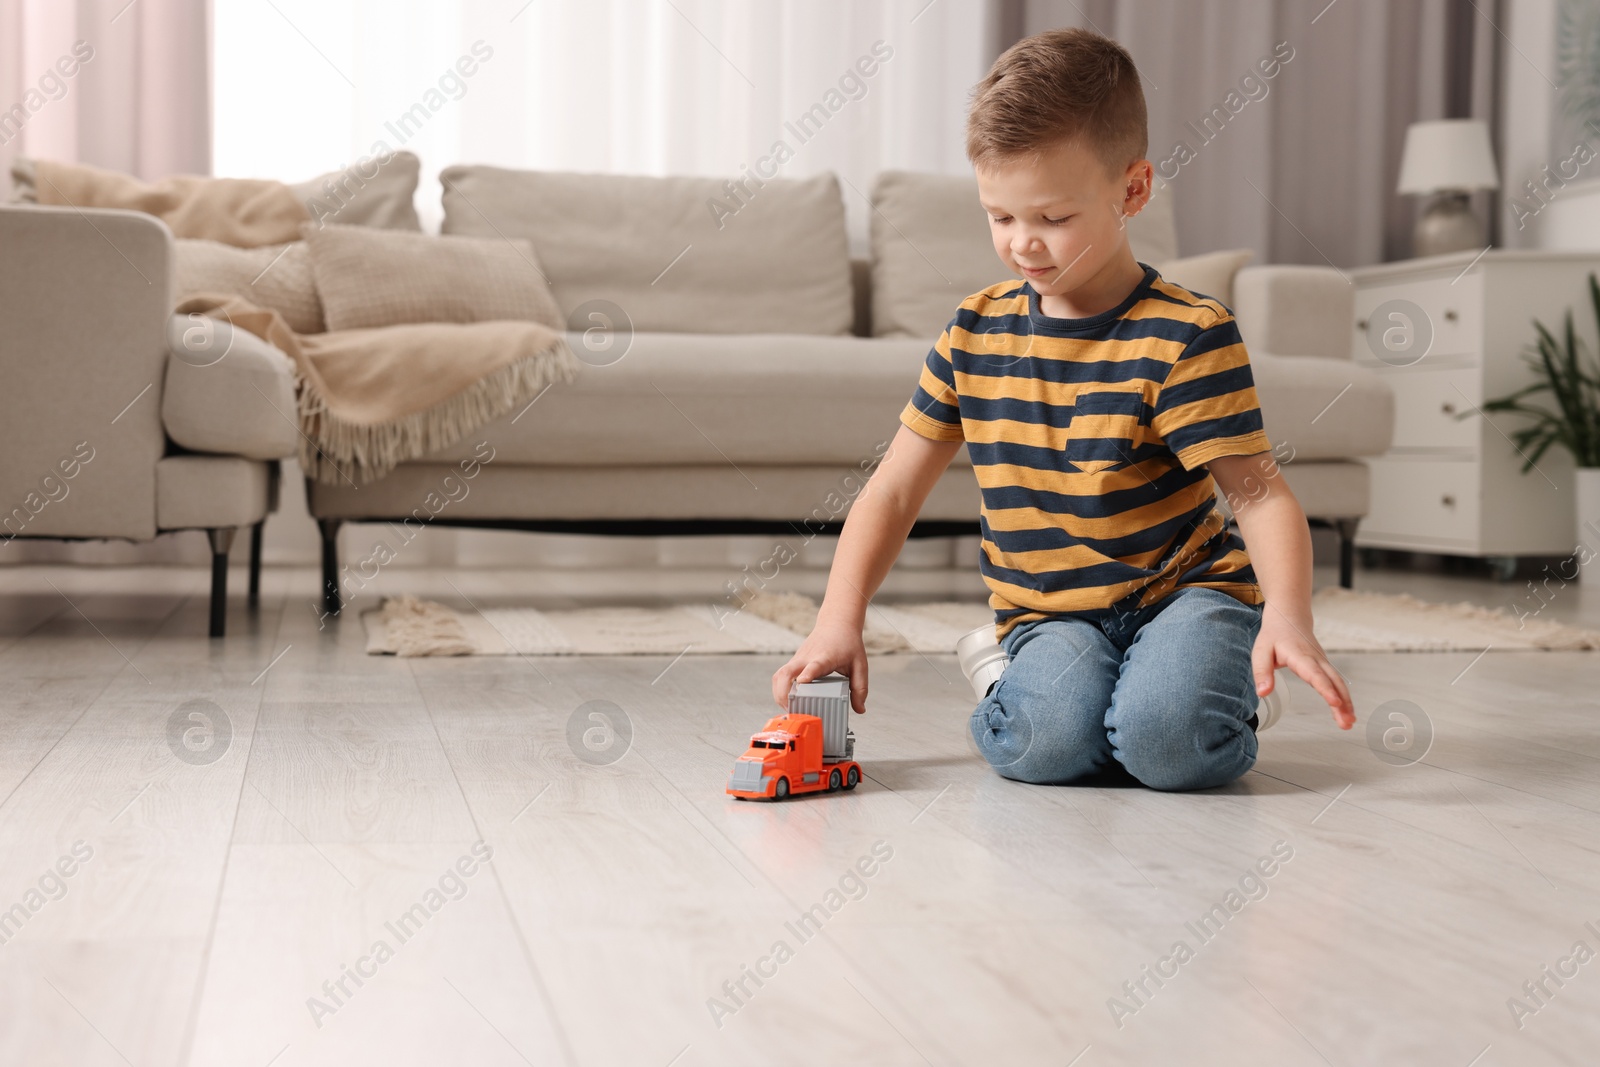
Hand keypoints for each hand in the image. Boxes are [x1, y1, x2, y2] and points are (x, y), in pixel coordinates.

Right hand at [772, 616, 868, 714]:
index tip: (802, 682)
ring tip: (789, 708)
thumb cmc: (848, 643)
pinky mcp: (794, 661)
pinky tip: (788, 700)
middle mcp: (807, 658)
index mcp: (824, 658)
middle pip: (786, 673)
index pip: (813, 666)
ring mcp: (798, 659)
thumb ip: (860, 688)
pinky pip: (781, 676)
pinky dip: (780, 689)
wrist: (837, 623)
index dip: (807, 674)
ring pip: (779, 676)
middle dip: (783, 693)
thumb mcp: (860, 665)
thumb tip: (860, 710)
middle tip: (791, 709)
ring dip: (779, 693)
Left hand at [1252, 607, 1354, 729]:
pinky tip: (1345, 712)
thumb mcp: (1260, 651)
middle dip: (1342, 702)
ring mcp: (1323, 662)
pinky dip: (1343, 697)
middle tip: (1347, 722)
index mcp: (1300, 656)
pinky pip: (1336, 683)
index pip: (1315, 674)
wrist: (1289, 617)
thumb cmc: (1274, 635)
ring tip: (1349, 723)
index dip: (1326, 689)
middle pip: (1333, 681)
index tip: (1335, 703)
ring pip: (1338, 683)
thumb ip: (1262, 672)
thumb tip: (1263, 693)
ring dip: (1346, 703)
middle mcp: (1316, 659)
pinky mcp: (1324, 666)